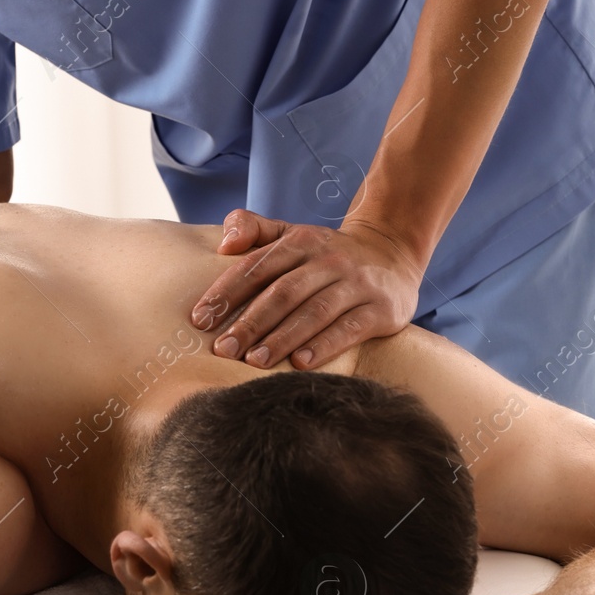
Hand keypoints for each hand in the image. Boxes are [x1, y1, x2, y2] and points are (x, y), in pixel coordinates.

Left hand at [190, 211, 422, 369]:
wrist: (394, 253)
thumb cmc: (327, 254)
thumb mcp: (293, 233)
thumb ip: (254, 230)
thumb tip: (224, 244)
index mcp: (301, 242)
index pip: (257, 266)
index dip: (227, 292)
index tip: (200, 319)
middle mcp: (329, 260)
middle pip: (283, 292)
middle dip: (250, 322)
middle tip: (223, 350)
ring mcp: (357, 284)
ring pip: (314, 312)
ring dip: (282, 338)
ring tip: (254, 362)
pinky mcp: (381, 309)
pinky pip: (349, 328)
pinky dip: (324, 346)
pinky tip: (299, 364)